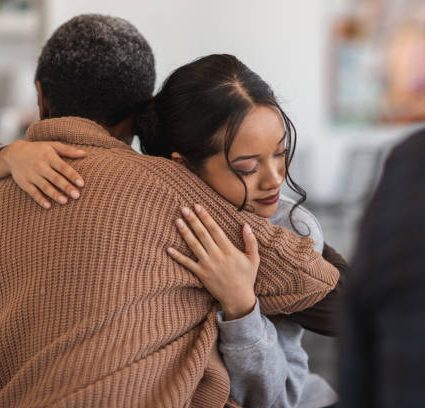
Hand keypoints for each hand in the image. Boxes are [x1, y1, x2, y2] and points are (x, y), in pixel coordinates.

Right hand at [1, 140, 85, 208]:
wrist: (13, 153)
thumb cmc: (39, 150)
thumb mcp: (52, 146)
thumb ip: (68, 150)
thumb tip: (85, 153)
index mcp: (49, 157)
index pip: (63, 167)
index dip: (72, 175)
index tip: (82, 183)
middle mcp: (40, 166)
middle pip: (55, 178)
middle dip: (66, 187)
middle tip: (77, 195)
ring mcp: (31, 175)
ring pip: (44, 186)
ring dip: (55, 194)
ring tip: (65, 201)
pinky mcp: (24, 182)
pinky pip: (32, 192)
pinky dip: (40, 199)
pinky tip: (48, 206)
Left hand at [167, 204, 259, 319]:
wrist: (238, 298)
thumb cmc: (247, 277)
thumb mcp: (254, 258)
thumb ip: (251, 241)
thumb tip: (246, 225)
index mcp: (229, 249)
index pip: (215, 229)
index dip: (205, 217)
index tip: (198, 206)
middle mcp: (216, 255)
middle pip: (202, 234)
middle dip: (193, 220)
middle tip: (184, 208)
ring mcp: (207, 265)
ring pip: (193, 245)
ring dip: (184, 232)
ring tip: (177, 221)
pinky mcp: (201, 274)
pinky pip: (187, 263)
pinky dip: (178, 256)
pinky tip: (169, 249)